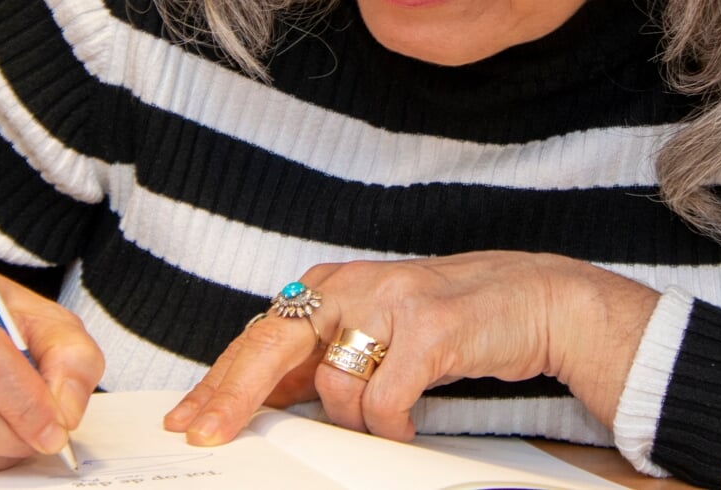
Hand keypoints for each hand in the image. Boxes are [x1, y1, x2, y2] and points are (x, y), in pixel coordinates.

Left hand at [163, 252, 656, 445]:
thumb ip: (319, 356)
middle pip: (270, 347)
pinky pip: (385, 401)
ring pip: (333, 387)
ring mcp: (390, 304)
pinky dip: (391, 424)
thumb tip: (256, 399)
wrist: (533, 298)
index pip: (257, 336)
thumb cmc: (449, 319)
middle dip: (231, 397)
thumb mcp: (372, 327)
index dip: (217, 381)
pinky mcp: (429, 330)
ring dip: (353, 420)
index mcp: (329, 285)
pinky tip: (407, 422)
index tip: (186, 419)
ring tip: (384, 417)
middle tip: (204, 435)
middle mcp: (351, 286)